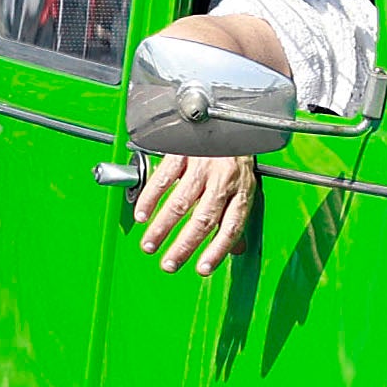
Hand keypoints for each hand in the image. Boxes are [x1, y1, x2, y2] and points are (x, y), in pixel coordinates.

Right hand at [133, 152, 257, 271]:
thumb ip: (235, 217)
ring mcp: (203, 164)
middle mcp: (224, 179)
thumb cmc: (234, 156)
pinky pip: (164, 178)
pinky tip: (142, 215)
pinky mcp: (183, 152)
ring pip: (181, 202)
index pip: (232, 226)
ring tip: (149, 245)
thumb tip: (236, 250)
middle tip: (168, 264)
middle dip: (184, 245)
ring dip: (162, 227)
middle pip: (203, 218)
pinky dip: (151, 198)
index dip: (217, 250)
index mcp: (241, 190)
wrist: (225, 116)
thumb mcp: (243, 186)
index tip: (202, 269)